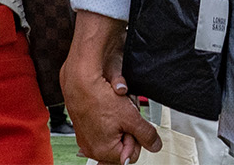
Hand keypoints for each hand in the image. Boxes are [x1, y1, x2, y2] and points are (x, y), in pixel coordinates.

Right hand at [61, 12, 160, 163]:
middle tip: (125, 114)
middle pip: (121, 145)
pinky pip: (103, 125)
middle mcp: (91, 146)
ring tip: (117, 107)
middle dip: (127, 130)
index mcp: (102, 151)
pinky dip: (108, 116)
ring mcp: (85, 135)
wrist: (79, 78)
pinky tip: (108, 105)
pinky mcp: (82, 124)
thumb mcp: (131, 118)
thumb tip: (155, 145)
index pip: (131, 155)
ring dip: (119, 121)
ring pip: (113, 133)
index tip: (133, 123)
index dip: (136, 137)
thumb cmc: (99, 96)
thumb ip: (147, 135)